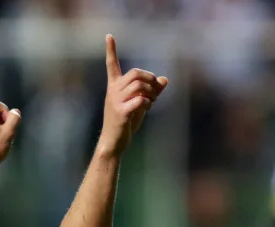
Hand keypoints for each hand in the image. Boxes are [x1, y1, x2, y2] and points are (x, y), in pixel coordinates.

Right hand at [99, 34, 168, 156]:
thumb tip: (165, 79)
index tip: (109, 36)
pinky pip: (140, 99)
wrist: (114, 142)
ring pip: (139, 86)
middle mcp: (113, 91)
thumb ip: (152, 91)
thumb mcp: (140, 104)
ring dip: (151, 92)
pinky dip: (148, 102)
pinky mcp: (122, 112)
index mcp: (115, 87)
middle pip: (135, 73)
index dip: (110, 50)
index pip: (111, 65)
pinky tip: (148, 107)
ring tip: (152, 100)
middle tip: (155, 88)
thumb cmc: (126, 122)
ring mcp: (116, 101)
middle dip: (149, 78)